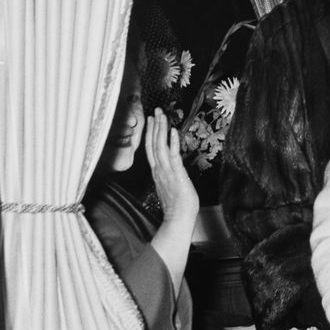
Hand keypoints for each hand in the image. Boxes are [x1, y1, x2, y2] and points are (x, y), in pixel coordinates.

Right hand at [144, 108, 198, 227]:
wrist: (179, 219)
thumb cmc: (177, 206)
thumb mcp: (169, 187)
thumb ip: (167, 176)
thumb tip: (170, 170)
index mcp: (157, 172)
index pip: (151, 148)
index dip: (150, 133)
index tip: (151, 120)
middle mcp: (159, 169)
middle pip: (153, 143)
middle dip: (154, 125)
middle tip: (155, 110)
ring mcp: (167, 171)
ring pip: (160, 146)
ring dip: (161, 129)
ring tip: (161, 115)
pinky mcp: (176, 174)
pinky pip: (173, 155)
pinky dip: (172, 142)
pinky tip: (173, 131)